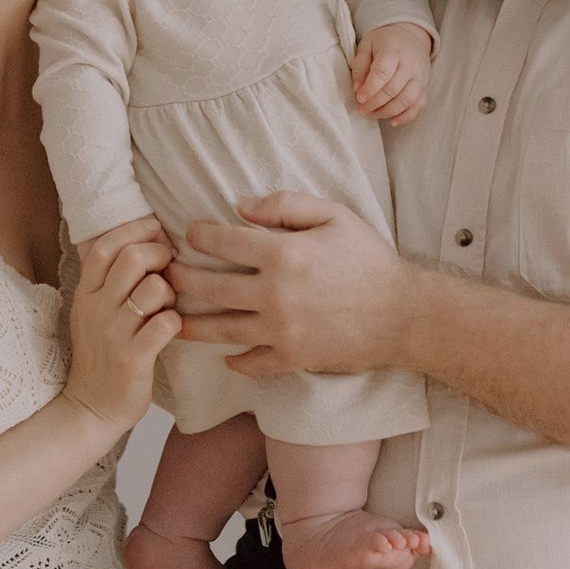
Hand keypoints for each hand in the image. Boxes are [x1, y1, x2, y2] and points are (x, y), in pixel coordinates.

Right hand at [65, 224, 183, 430]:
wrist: (91, 407)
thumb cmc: (101, 356)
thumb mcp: (91, 313)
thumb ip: (107, 281)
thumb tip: (138, 242)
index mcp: (86, 293)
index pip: (106, 246)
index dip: (135, 230)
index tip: (155, 230)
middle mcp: (96, 309)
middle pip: (133, 258)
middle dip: (160, 256)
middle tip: (169, 268)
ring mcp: (114, 333)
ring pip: (155, 288)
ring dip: (171, 293)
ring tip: (167, 307)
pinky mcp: (133, 357)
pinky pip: (168, 323)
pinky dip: (176, 322)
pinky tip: (170, 331)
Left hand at [177, 191, 415, 375]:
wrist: (404, 314)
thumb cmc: (369, 259)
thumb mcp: (333, 215)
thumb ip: (285, 205)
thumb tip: (240, 207)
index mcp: (283, 254)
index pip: (222, 242)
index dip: (198, 235)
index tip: (188, 234)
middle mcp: (274, 295)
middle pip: (209, 288)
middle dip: (180, 279)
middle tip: (164, 274)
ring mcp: (281, 331)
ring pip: (219, 331)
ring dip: (190, 325)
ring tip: (170, 319)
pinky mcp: (292, 359)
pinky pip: (252, 364)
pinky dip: (235, 361)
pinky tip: (225, 355)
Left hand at [351, 22, 432, 123]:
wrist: (410, 36)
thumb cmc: (385, 41)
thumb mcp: (367, 45)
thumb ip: (360, 65)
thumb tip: (357, 88)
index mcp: (393, 50)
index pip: (383, 73)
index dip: (370, 89)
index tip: (359, 99)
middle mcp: (410, 64)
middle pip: (393, 89)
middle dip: (375, 104)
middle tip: (361, 110)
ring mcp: (421, 76)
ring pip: (406, 100)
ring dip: (387, 112)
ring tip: (372, 115)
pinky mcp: (426, 86)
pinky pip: (419, 105)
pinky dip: (406, 116)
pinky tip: (393, 121)